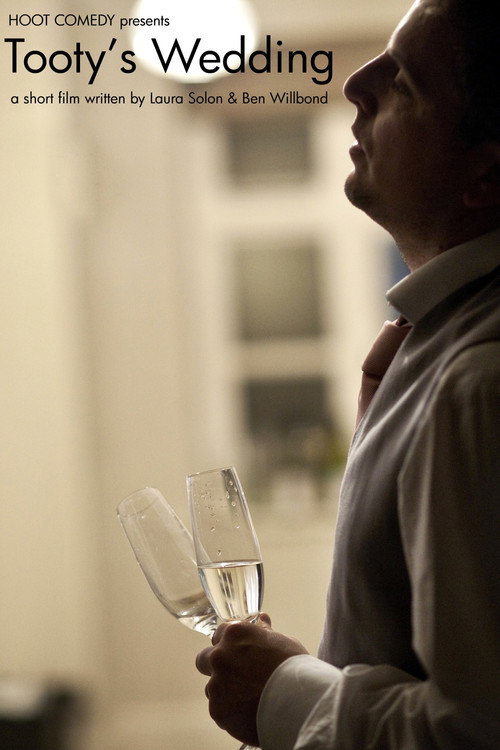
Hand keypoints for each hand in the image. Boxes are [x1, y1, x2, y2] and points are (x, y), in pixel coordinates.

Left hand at [196, 614, 307, 745]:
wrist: (298, 703)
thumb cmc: (294, 668)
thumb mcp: (282, 642)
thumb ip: (264, 632)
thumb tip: (261, 619)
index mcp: (234, 634)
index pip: (220, 633)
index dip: (230, 643)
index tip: (239, 652)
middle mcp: (219, 656)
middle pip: (204, 659)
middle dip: (217, 666)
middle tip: (236, 675)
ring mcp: (216, 684)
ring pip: (212, 687)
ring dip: (225, 691)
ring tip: (249, 699)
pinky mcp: (217, 710)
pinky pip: (219, 709)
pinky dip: (231, 711)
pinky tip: (249, 713)